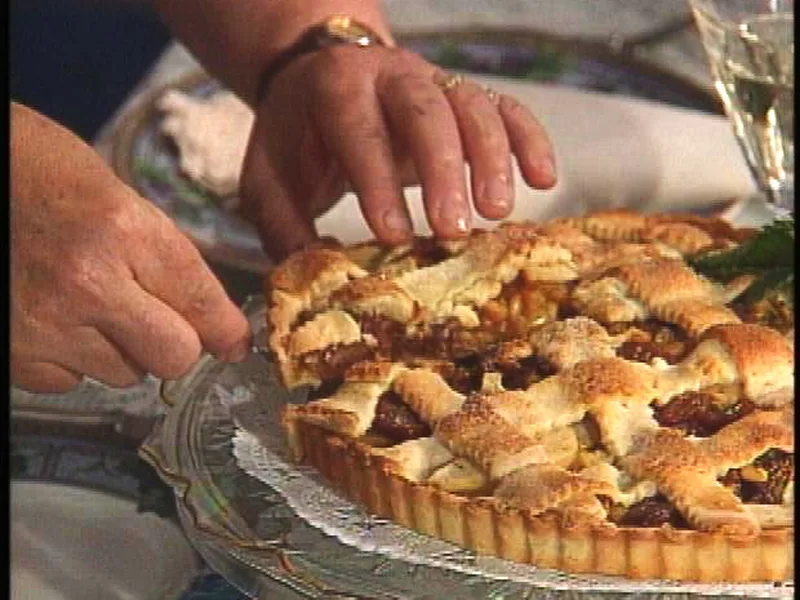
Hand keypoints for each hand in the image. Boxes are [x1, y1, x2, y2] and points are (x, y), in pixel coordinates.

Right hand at [11, 103, 250, 392]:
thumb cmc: (55, 181)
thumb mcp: (127, 205)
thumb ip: (173, 266)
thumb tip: (218, 331)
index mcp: (125, 233)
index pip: (201, 304)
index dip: (226, 330)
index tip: (232, 343)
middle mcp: (86, 283)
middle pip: (173, 358)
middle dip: (176, 344)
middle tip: (158, 319)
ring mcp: (44, 322)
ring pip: (126, 375)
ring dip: (122, 350)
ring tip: (92, 306)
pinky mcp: (13, 351)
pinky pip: (72, 382)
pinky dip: (73, 360)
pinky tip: (58, 319)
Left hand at [239, 45, 555, 259]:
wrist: (320, 76)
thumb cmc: (297, 139)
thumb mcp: (268, 179)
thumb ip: (282, 226)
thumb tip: (316, 279)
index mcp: (334, 89)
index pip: (359, 129)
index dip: (379, 181)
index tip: (395, 236)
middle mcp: (389, 76)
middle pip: (425, 112)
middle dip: (444, 171)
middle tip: (453, 231)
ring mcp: (433, 80)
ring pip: (472, 105)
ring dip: (492, 158)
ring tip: (498, 213)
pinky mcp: (463, 94)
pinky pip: (505, 107)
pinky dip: (530, 139)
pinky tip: (544, 180)